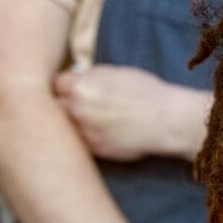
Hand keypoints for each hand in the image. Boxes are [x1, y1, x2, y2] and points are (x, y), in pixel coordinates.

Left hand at [53, 65, 197, 161]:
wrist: (166, 119)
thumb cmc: (145, 91)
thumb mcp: (115, 72)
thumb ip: (89, 76)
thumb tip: (74, 78)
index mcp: (80, 87)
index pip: (56, 83)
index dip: (66, 84)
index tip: (72, 87)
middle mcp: (76, 110)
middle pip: (56, 106)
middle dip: (66, 103)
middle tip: (81, 104)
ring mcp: (84, 133)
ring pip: (66, 127)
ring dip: (74, 123)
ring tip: (94, 119)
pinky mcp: (95, 150)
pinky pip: (82, 142)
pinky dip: (88, 137)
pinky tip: (104, 131)